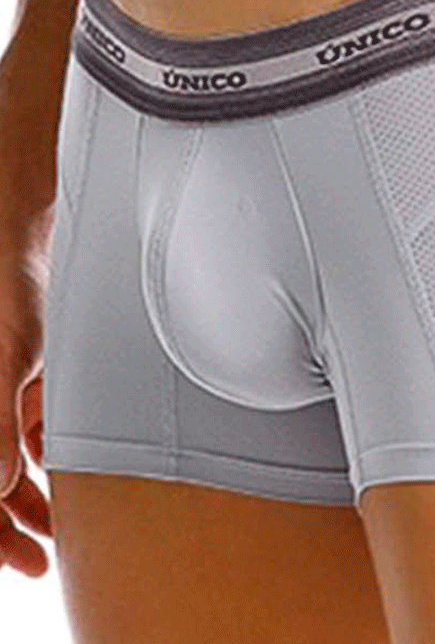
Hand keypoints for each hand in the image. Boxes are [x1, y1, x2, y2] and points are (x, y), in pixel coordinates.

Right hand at [0, 204, 54, 575]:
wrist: (27, 245)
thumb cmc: (11, 294)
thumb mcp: (9, 361)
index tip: (21, 564)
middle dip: (11, 527)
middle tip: (42, 559)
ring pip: (4, 467)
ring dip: (28, 497)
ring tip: (55, 526)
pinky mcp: (15, 384)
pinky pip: (19, 434)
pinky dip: (36, 456)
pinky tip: (55, 468)